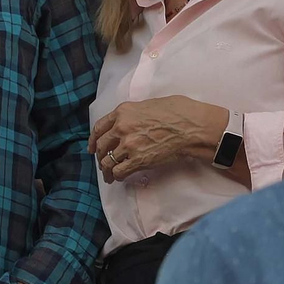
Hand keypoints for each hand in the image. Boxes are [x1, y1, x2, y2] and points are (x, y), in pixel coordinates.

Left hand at [90, 95, 228, 182]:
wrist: (191, 127)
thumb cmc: (177, 113)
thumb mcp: (147, 105)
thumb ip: (132, 114)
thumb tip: (130, 122)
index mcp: (122, 112)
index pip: (99, 128)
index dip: (93, 140)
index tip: (92, 147)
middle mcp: (121, 128)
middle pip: (101, 146)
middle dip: (99, 157)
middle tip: (102, 163)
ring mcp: (128, 145)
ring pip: (108, 161)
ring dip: (106, 170)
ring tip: (109, 176)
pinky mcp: (138, 160)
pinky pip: (119, 171)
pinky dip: (116, 176)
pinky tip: (118, 178)